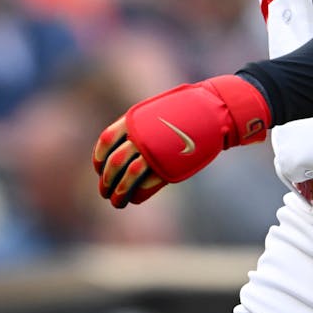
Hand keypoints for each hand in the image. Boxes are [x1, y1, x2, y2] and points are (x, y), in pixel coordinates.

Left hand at [92, 74, 269, 207]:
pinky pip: (146, 186)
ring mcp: (155, 151)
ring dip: (118, 194)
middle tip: (104, 192)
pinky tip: (135, 199)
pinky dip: (137, 195)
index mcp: (134, 119)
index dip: (98, 158)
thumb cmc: (186, 110)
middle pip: (114, 163)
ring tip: (116, 202)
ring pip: (127, 178)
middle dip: (106, 181)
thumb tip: (122, 147)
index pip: (106, 141)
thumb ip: (138, 128)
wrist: (214, 110)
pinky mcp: (168, 165)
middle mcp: (141, 135)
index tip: (98, 168)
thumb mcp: (155, 112)